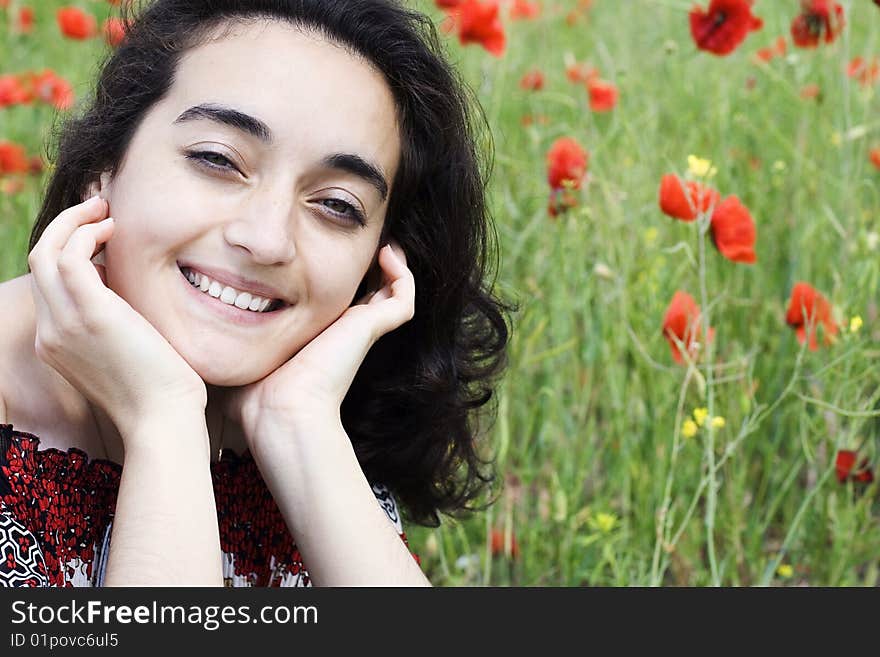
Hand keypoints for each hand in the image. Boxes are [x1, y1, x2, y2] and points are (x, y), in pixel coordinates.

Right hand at [28, 195, 206, 441]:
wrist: (163, 419)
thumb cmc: (160, 391)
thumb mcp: (127, 351)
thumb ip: (117, 321)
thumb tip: (128, 288)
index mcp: (57, 342)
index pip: (49, 282)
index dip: (68, 249)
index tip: (98, 233)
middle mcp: (51, 332)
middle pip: (39, 261)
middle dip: (64, 226)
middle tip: (99, 208)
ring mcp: (64, 324)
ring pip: (45, 252)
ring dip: (73, 222)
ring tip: (106, 210)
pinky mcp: (90, 314)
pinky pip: (69, 255)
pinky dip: (85, 233)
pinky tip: (113, 228)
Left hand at [220, 242, 414, 453]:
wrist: (280, 412)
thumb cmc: (256, 395)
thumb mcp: (240, 352)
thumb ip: (225, 336)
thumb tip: (185, 328)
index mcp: (320, 338)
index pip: (339, 304)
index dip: (339, 279)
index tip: (324, 255)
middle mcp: (345, 333)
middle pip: (372, 296)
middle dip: (370, 268)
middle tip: (361, 241)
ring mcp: (363, 331)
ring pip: (395, 294)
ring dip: (394, 267)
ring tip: (383, 244)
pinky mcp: (372, 329)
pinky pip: (404, 296)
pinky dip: (403, 273)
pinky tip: (387, 253)